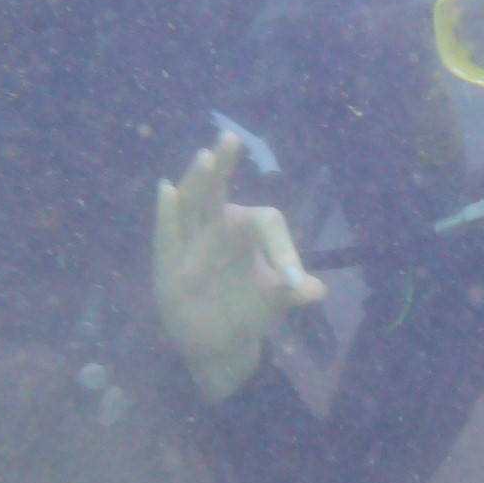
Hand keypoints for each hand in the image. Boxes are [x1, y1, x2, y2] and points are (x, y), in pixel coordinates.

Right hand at [154, 133, 326, 401]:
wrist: (220, 344)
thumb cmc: (248, 310)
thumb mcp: (274, 302)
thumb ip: (292, 293)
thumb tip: (316, 290)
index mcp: (245, 231)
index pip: (264, 221)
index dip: (280, 249)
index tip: (294, 282)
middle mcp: (216, 229)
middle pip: (217, 191)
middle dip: (223, 165)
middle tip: (230, 138)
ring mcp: (190, 243)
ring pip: (192, 204)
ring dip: (197, 181)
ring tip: (205, 157)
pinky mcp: (168, 264)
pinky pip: (167, 234)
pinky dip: (167, 213)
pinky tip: (167, 189)